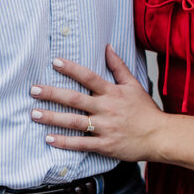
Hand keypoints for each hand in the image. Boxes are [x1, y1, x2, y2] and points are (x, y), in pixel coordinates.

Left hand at [30, 45, 163, 161]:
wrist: (159, 135)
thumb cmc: (146, 110)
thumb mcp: (134, 85)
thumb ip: (119, 67)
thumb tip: (108, 48)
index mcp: (113, 92)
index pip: (89, 77)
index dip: (72, 69)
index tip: (55, 62)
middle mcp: (106, 108)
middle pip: (75, 99)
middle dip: (53, 94)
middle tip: (34, 90)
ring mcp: (105, 127)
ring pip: (74, 122)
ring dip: (52, 117)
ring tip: (34, 114)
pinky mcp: (105, 145)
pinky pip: (81, 143)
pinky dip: (65, 142)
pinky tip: (49, 139)